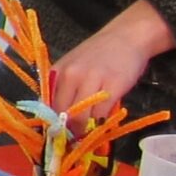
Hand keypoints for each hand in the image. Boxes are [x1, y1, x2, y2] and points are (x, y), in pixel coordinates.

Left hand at [49, 0, 171, 126]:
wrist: (127, 37)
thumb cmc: (99, 54)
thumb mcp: (73, 66)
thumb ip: (63, 88)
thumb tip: (58, 118)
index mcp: (57, 72)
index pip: (48, 106)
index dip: (53, 124)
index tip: (58, 135)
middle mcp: (71, 76)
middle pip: (63, 114)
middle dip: (69, 130)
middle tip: (76, 138)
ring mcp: (92, 80)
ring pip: (81, 116)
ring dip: (85, 128)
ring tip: (90, 131)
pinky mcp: (113, 86)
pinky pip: (101, 113)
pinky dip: (102, 122)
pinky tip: (104, 121)